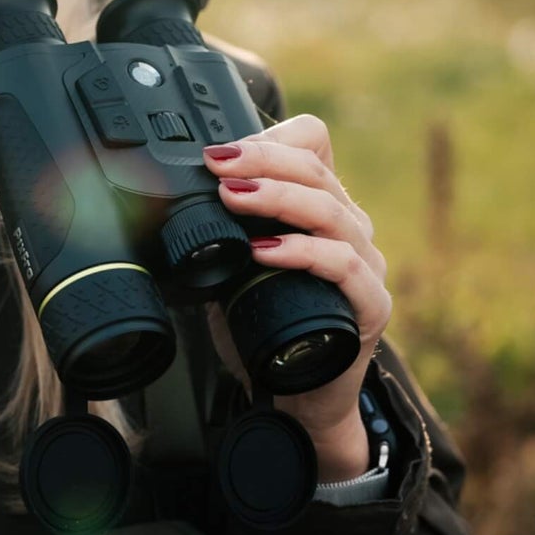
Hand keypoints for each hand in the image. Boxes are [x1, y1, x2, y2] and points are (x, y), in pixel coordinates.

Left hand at [202, 114, 391, 480]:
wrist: (300, 397)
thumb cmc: (266, 325)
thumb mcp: (234, 264)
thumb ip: (218, 229)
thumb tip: (163, 198)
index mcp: (322, 204)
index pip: (314, 143)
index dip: (270, 137)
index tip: (220, 152)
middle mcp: (350, 225)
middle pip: (315, 170)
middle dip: (261, 159)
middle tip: (216, 164)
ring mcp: (367, 263)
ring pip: (330, 210)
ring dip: (277, 196)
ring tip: (233, 196)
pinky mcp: (371, 305)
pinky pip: (344, 265)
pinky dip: (302, 252)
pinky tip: (266, 251)